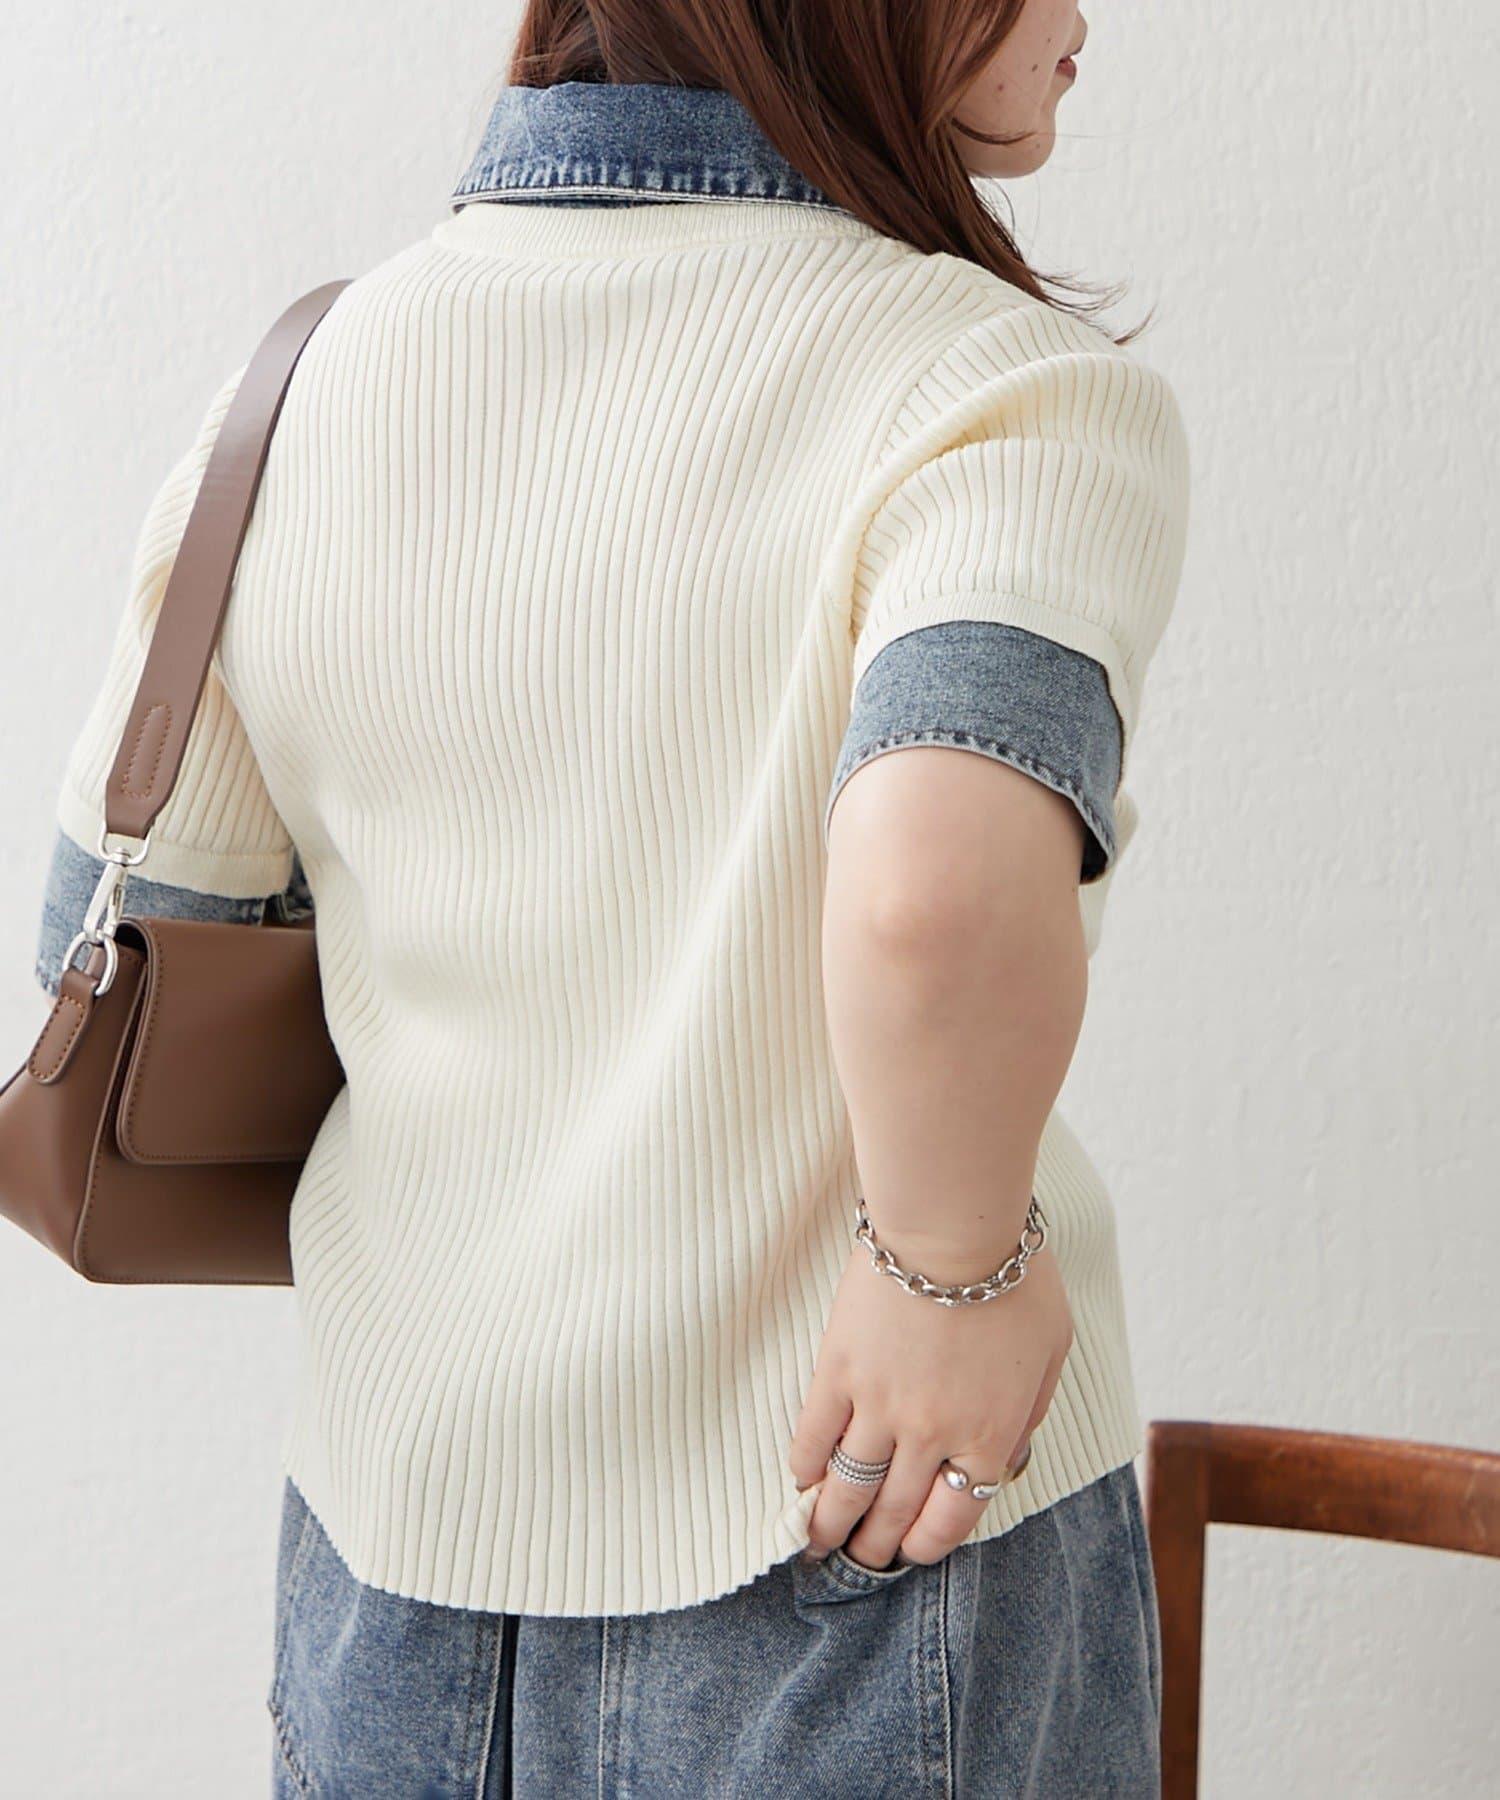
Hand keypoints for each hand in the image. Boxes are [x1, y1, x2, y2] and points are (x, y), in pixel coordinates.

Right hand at [788, 1232, 1072, 1570]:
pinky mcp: (838, 1372)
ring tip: (816, 1543)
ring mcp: (879, 1406)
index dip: (926, 1545)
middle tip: (861, 1559)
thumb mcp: (1051, 1352)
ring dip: (829, 1523)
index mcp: (988, 1437)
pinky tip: (801, 1480)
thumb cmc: (1014, 1280)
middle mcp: (931, 1435)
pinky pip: (814, 1434)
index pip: (951, 1518)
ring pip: (848, 1486)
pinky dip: (805, 1464)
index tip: (911, 1551)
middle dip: (874, 1546)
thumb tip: (1009, 1456)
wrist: (953, 1229)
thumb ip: (1030, 1414)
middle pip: (894, 1512)